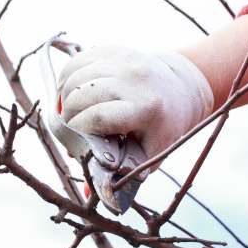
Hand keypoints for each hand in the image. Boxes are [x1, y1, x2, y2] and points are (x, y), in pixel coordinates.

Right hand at [57, 45, 213, 158]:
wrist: (183, 89)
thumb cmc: (164, 129)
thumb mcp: (149, 153)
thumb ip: (119, 173)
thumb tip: (88, 196)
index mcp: (146, 107)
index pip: (97, 118)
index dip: (79, 131)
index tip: (77, 141)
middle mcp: (135, 78)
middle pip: (80, 95)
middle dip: (69, 116)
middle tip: (73, 129)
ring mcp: (125, 60)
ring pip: (74, 76)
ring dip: (64, 97)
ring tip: (70, 113)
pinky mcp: (116, 50)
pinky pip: (78, 61)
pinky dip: (68, 78)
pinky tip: (71, 93)